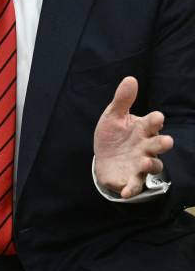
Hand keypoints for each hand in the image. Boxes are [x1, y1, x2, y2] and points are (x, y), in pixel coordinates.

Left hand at [93, 77, 172, 198]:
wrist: (103, 157)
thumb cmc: (113, 135)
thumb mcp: (113, 116)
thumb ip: (122, 100)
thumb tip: (130, 78)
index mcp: (143, 129)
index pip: (153, 122)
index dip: (155, 121)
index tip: (155, 118)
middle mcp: (146, 146)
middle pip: (159, 145)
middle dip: (162, 143)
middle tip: (165, 141)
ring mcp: (141, 163)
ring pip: (153, 165)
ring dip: (151, 164)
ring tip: (145, 161)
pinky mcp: (132, 177)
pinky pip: (135, 185)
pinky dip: (132, 189)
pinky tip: (125, 192)